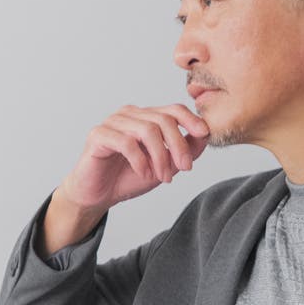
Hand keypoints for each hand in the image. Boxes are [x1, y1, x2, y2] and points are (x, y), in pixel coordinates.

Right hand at [58, 104, 209, 212]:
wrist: (98, 195)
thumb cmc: (128, 177)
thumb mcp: (165, 166)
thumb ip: (184, 150)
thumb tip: (205, 135)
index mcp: (145, 117)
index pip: (173, 109)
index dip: (191, 120)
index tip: (204, 134)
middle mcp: (129, 115)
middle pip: (163, 120)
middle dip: (178, 146)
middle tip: (184, 169)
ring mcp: (112, 122)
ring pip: (147, 130)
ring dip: (160, 157)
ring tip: (162, 177)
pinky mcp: (98, 135)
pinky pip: (126, 142)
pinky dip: (140, 161)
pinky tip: (144, 174)